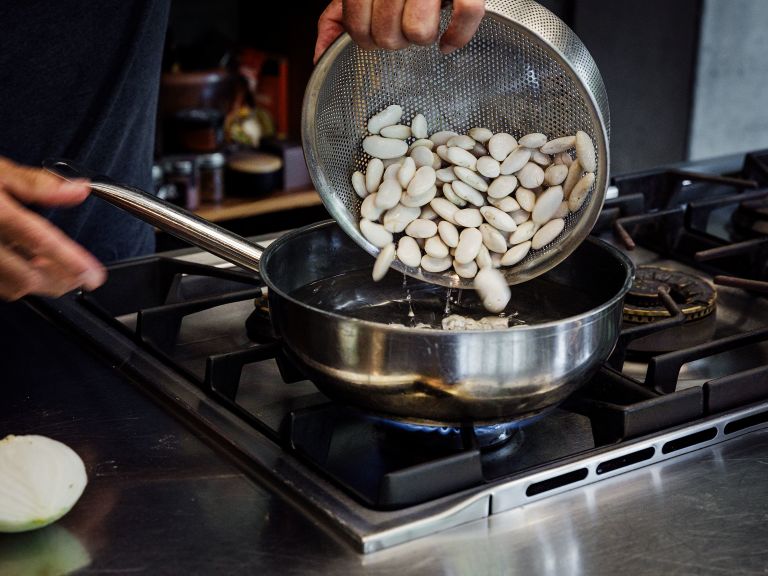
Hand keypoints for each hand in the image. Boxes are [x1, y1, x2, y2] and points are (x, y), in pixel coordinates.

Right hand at [0, 157, 105, 300]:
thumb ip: (38, 184)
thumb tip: (79, 190)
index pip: (36, 237)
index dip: (69, 259)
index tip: (93, 274)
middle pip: (25, 276)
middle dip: (60, 281)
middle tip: (82, 275)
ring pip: (11, 287)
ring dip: (39, 284)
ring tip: (57, 270)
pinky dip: (16, 282)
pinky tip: (28, 268)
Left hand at [314, 0, 484, 63]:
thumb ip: (336, 17)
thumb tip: (319, 55)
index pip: (357, 27)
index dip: (365, 38)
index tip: (375, 32)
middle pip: (387, 37)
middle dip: (393, 38)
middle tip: (401, 23)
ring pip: (420, 32)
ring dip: (422, 35)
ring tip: (424, 20)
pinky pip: (465, 16)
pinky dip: (457, 36)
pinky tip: (448, 42)